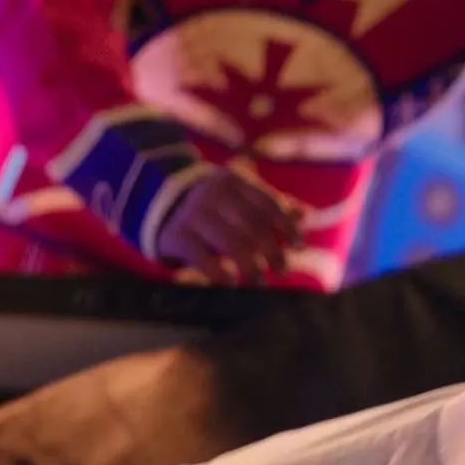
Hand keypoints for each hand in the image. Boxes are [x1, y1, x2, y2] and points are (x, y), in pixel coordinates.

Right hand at [153, 168, 303, 285]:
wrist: (159, 202)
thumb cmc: (214, 205)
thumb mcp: (239, 197)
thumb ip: (270, 206)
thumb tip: (305, 215)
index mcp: (234, 181)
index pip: (267, 203)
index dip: (286, 226)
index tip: (298, 246)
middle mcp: (213, 194)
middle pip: (251, 224)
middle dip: (271, 249)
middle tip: (282, 269)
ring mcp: (193, 214)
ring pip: (229, 241)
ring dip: (249, 264)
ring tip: (260, 281)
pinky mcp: (175, 235)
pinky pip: (200, 256)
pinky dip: (218, 272)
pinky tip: (230, 283)